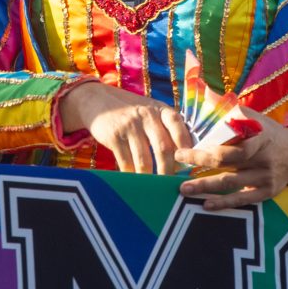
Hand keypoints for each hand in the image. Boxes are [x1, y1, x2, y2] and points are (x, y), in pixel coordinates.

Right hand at [60, 80, 197, 174]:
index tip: (190, 162)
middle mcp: (146, 116)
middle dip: (168, 170)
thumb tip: (186, 155)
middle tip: (170, 184)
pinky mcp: (114, 136)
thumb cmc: (132, 111)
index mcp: (160, 109)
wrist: (98, 100)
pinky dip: (132, 174)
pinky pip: (126, 162)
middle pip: (163, 147)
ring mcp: (129, 126)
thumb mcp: (151, 111)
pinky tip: (135, 181)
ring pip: (144, 159)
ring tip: (154, 188)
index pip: (177, 125)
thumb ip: (167, 127)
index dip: (185, 144)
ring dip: (150, 177)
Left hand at [177, 107, 287, 208]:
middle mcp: (262, 158)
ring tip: (184, 189)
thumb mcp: (255, 118)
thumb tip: (206, 95)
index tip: (183, 150)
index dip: (204, 149)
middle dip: (200, 163)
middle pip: (227, 163)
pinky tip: (206, 205)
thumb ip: (232, 112)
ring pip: (231, 184)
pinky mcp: (267, 192)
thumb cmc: (269, 134)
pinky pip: (243, 200)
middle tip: (178, 164)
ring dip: (205, 187)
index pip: (229, 145)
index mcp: (259, 137)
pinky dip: (224, 203)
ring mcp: (265, 177)